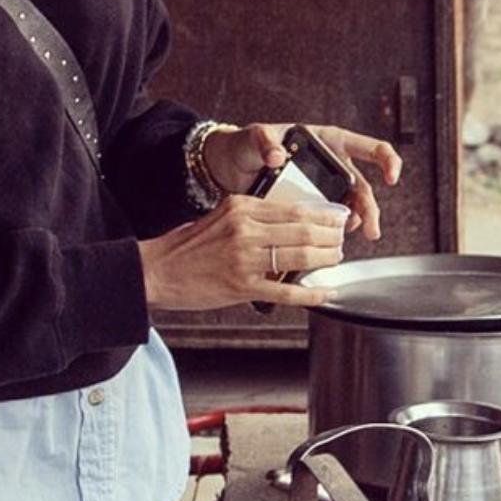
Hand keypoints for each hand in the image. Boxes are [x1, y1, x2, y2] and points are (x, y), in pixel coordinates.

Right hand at [138, 194, 351, 310]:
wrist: (156, 270)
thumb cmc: (189, 246)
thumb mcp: (222, 217)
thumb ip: (255, 217)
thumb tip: (295, 223)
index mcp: (242, 207)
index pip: (295, 209)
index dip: (324, 215)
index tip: (339, 219)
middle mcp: (245, 229)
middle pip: (304, 230)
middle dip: (332, 236)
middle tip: (343, 239)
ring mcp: (245, 259)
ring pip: (300, 257)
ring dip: (326, 258)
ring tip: (336, 258)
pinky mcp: (242, 287)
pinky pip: (286, 291)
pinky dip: (311, 293)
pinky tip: (325, 292)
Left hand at [203, 122, 402, 240]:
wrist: (230, 166)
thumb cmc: (247, 145)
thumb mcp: (255, 138)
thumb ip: (265, 141)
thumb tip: (277, 155)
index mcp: (329, 140)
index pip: (368, 147)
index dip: (387, 160)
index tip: (391, 178)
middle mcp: (333, 163)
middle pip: (363, 186)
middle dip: (371, 208)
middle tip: (371, 229)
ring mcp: (324, 184)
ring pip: (351, 204)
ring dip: (357, 221)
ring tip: (354, 236)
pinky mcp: (311, 203)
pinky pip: (330, 217)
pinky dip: (333, 228)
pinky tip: (330, 239)